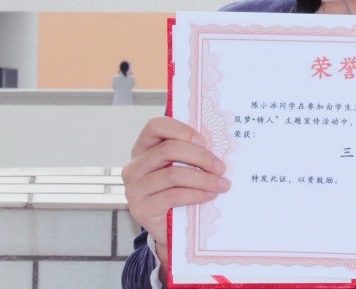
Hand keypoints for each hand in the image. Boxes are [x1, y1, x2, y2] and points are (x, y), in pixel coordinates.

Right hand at [121, 117, 230, 264]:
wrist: (171, 229)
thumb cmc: (179, 191)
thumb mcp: (181, 167)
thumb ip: (189, 153)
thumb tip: (217, 142)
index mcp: (143, 149)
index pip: (155, 126)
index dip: (180, 130)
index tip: (204, 141)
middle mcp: (134, 167)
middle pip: (168, 150)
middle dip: (200, 157)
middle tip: (221, 167)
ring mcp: (134, 189)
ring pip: (172, 174)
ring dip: (203, 178)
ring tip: (222, 184)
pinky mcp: (141, 210)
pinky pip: (173, 196)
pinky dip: (196, 194)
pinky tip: (210, 195)